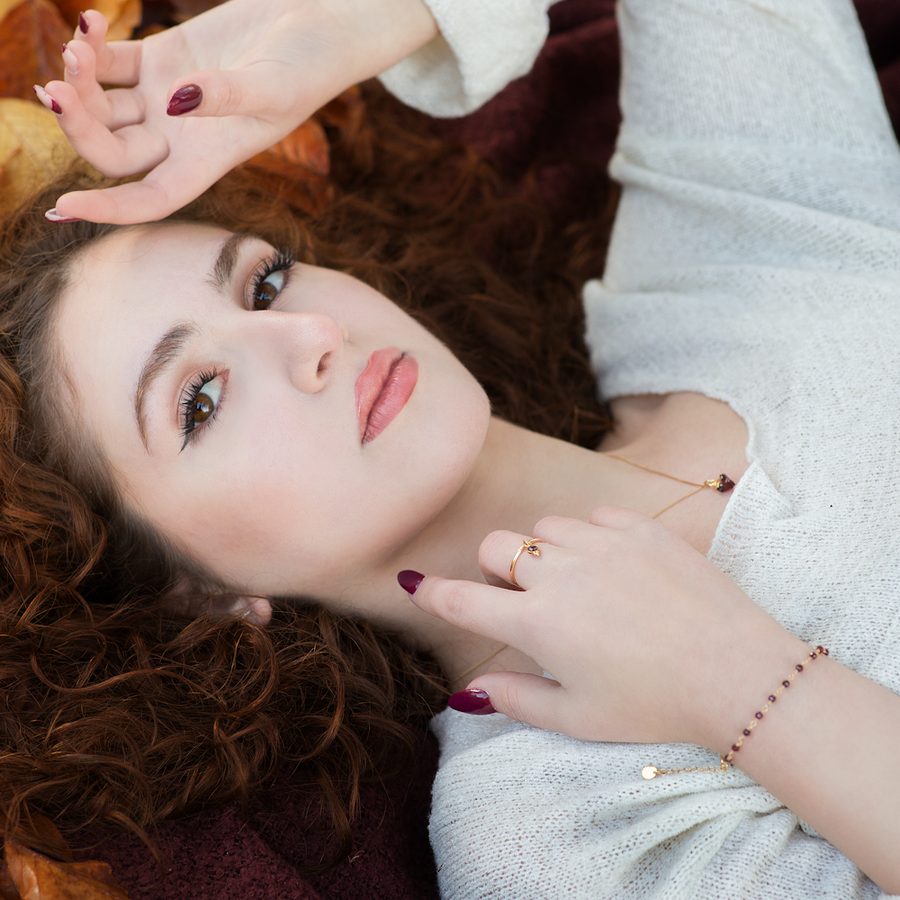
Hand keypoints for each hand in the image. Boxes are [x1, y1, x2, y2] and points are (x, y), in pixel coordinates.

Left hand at [42, 0, 436, 222]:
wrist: (315, 25)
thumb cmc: (308, 65)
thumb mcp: (276, 86)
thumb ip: (228, 96)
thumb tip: (175, 100)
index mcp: (209, 159)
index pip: (151, 199)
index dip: (110, 211)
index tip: (65, 209)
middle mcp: (181, 138)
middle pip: (112, 153)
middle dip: (77, 125)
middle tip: (58, 84)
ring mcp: (165, 100)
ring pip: (102, 107)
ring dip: (77, 79)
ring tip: (81, 42)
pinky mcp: (160, 60)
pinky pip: (108, 63)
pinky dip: (90, 45)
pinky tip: (91, 21)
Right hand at [409, 506, 806, 751]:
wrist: (737, 673)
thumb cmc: (655, 706)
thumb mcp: (579, 718)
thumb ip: (516, 700)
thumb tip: (467, 692)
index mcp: (537, 625)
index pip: (461, 600)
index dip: (433, 593)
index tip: (419, 585)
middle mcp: (560, 574)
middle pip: (495, 545)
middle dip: (495, 568)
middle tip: (525, 597)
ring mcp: (601, 544)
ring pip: (543, 526)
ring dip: (545, 550)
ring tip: (577, 583)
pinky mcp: (640, 527)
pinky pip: (594, 515)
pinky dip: (592, 535)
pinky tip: (614, 565)